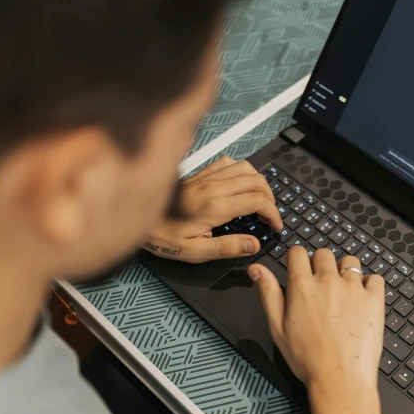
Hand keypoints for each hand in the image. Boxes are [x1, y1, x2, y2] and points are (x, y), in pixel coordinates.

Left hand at [144, 156, 281, 262]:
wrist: (139, 220)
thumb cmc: (163, 238)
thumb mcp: (194, 252)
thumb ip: (227, 248)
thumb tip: (253, 244)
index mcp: (214, 207)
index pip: (257, 200)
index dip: (273, 213)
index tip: (275, 225)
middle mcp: (213, 187)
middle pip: (256, 181)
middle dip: (270, 198)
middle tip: (269, 216)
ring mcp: (206, 177)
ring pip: (246, 168)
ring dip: (259, 183)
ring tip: (259, 200)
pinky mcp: (200, 174)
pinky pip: (228, 162)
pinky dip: (242, 170)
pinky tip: (240, 184)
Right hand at [248, 247, 384, 389]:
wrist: (340, 379)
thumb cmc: (308, 359)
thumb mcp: (277, 327)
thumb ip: (268, 293)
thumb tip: (256, 269)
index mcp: (302, 286)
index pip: (298, 252)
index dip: (297, 259)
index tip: (300, 269)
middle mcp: (328, 281)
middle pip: (324, 254)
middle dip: (320, 265)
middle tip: (321, 287)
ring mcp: (353, 288)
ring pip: (350, 262)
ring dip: (345, 272)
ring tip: (342, 293)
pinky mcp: (374, 299)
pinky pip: (375, 278)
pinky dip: (369, 284)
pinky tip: (362, 300)